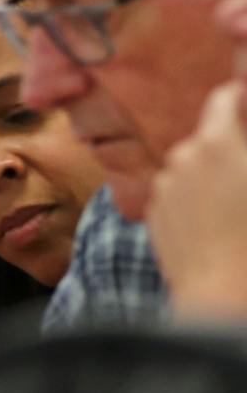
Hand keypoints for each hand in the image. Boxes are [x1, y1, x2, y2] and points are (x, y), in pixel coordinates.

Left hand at [147, 79, 246, 319]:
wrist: (223, 294)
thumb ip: (245, 143)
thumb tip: (239, 139)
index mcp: (216, 144)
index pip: (224, 99)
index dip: (241, 98)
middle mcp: (181, 159)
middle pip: (208, 138)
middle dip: (230, 148)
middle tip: (244, 177)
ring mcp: (163, 189)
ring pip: (191, 168)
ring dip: (211, 176)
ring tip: (237, 207)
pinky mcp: (154, 216)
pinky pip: (177, 196)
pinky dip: (195, 201)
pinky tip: (216, 226)